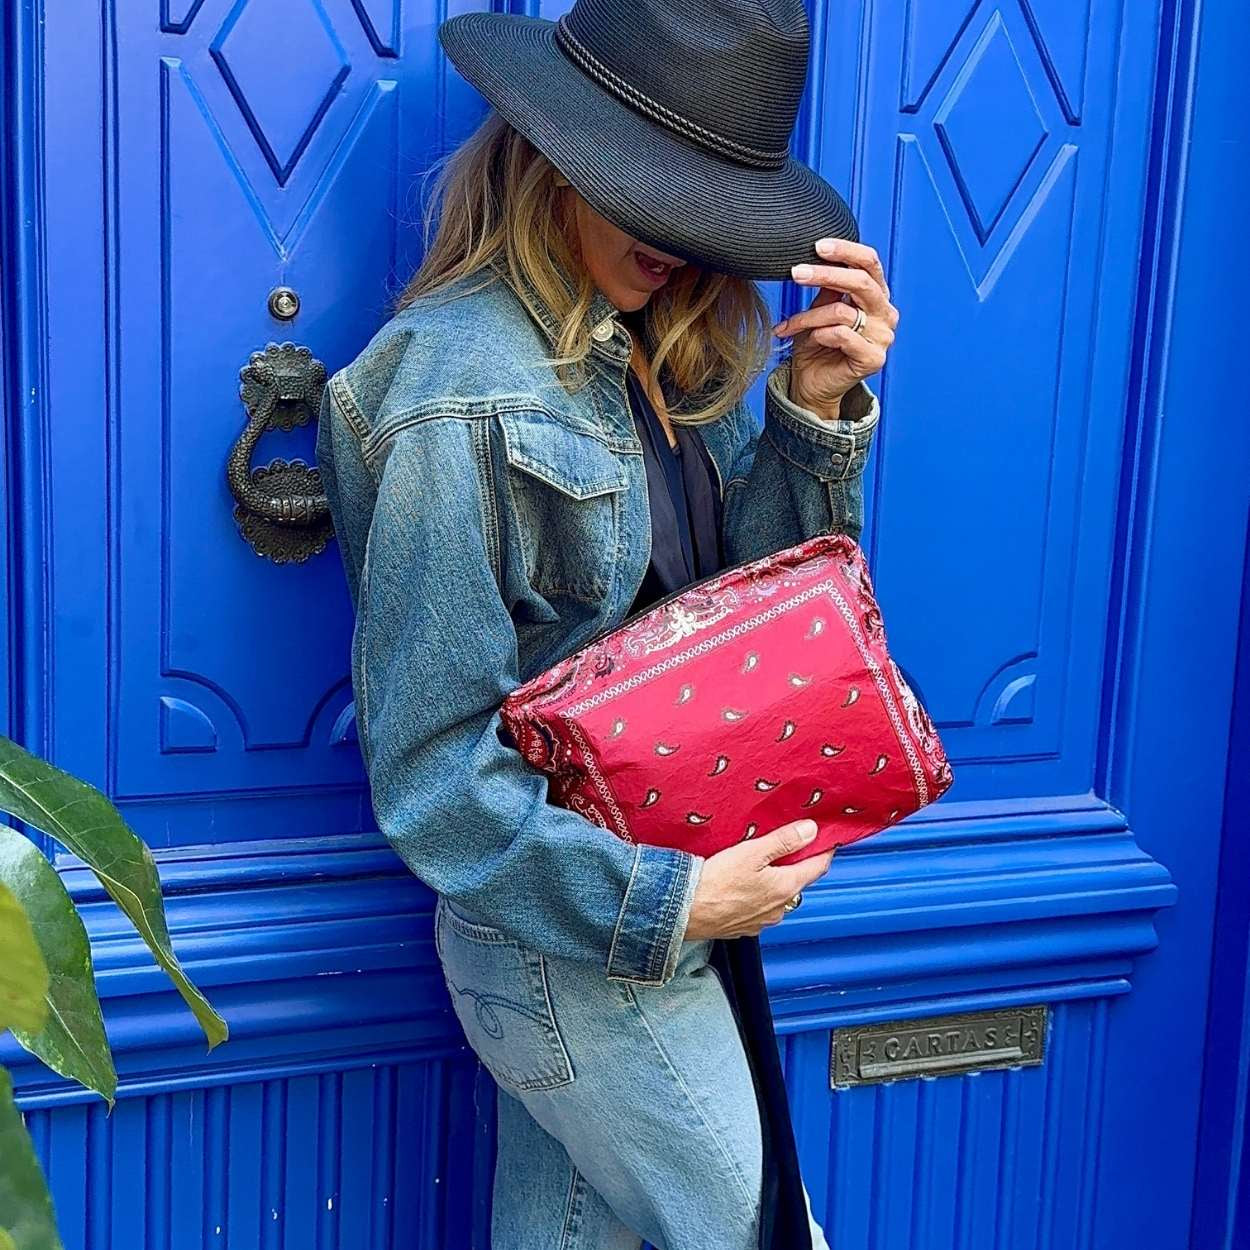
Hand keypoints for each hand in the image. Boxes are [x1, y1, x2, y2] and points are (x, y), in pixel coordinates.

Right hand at [682, 819, 835, 939]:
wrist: (684, 911)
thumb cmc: (715, 882)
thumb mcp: (752, 852)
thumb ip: (784, 840)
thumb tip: (811, 830)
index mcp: (786, 887)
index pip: (818, 867)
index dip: (824, 850)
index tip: (827, 839)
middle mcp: (780, 908)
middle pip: (798, 881)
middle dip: (797, 863)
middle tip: (790, 844)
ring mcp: (763, 920)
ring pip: (779, 895)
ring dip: (776, 880)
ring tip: (762, 863)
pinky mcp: (745, 926)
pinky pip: (761, 907)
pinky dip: (759, 894)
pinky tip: (743, 884)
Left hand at [773, 237, 899, 419]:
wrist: (812, 384)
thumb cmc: (816, 345)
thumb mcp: (820, 308)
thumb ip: (827, 286)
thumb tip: (819, 255)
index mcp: (876, 295)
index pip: (869, 262)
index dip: (845, 250)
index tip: (817, 245)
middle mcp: (885, 313)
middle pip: (860, 282)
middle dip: (825, 274)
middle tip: (796, 273)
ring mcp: (883, 337)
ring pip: (842, 311)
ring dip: (808, 316)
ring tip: (789, 324)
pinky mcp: (873, 358)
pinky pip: (841, 336)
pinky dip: (819, 335)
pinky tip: (810, 341)